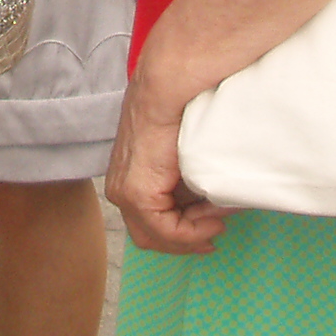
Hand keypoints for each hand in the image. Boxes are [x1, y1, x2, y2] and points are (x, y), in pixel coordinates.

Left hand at [106, 74, 228, 255]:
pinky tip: (210, 219)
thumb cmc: (180, 117)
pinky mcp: (136, 193)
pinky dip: (191, 231)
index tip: (211, 229)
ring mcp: (124, 193)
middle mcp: (120, 190)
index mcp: (127, 180)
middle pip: (151, 236)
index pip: (150, 225)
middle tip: (213, 232)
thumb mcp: (183, 161)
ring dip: (191, 234)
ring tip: (216, 220)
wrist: (168, 94)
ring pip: (156, 236)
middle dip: (186, 241)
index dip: (183, 235)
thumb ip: (189, 187)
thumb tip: (212, 209)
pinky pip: (165, 229)